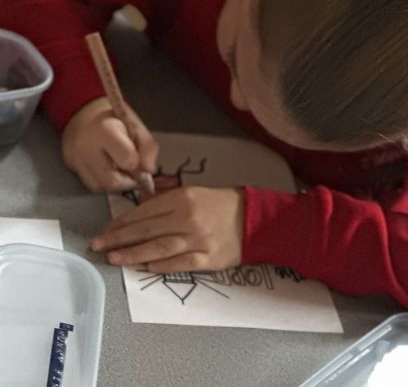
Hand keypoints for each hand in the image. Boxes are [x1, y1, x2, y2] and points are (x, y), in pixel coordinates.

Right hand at [62, 97, 158, 191]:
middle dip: (128, 182)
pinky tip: (108, 169)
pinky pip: (90, 183)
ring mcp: (75, 157)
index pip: (128, 161)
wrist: (84, 112)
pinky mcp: (70, 164)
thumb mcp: (136, 126)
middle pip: (112, 182)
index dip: (139, 168)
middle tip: (133, 173)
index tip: (142, 166)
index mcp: (106, 131)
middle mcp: (87, 146)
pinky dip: (103, 181)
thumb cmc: (114, 119)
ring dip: (115, 184)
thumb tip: (149, 171)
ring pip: (100, 187)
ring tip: (120, 169)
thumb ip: (148, 148)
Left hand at [90, 186, 243, 272]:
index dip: (122, 223)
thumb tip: (139, 211)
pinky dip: (164, 266)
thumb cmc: (220, 204)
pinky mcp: (209, 258)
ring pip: (160, 247)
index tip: (106, 230)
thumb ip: (166, 202)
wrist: (253, 218)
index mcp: (182, 199)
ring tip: (115, 258)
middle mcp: (187, 218)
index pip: (144, 212)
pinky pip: (182, 263)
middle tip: (98, 246)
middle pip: (146, 230)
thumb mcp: (193, 193)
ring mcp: (198, 239)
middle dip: (119, 239)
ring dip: (134, 254)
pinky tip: (147, 268)